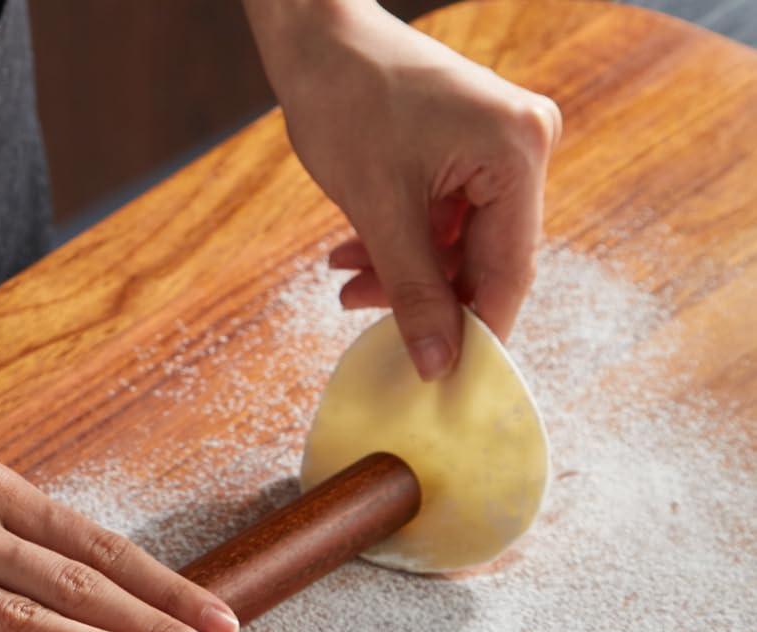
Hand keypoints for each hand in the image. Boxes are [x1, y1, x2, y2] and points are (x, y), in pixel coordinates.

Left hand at [247, 0, 561, 376]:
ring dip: (404, 273)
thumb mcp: (378, 212)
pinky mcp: (470, 149)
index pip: (509, 273)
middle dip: (425, 298)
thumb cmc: (346, 104)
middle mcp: (525, 145)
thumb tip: (439, 365)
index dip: (475, 334)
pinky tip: (354, 258)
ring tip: (347, 284)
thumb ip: (412, 293)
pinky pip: (445, 219)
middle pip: (485, 260)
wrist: (317, 38)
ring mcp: (500, 145)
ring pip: (459, 245)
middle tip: (367, 321)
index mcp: (518, 152)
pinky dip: (402, 243)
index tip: (443, 382)